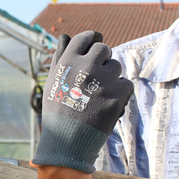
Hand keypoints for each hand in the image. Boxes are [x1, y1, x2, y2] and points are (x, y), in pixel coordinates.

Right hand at [32, 31, 133, 173]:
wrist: (68, 142)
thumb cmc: (58, 111)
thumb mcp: (52, 82)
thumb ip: (60, 57)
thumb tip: (66, 36)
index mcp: (68, 62)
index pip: (86, 38)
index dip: (92, 41)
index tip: (94, 47)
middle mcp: (86, 67)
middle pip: (104, 49)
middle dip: (103, 59)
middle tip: (97, 75)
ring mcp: (103, 81)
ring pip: (116, 66)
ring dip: (111, 76)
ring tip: (99, 94)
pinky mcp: (118, 95)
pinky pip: (126, 83)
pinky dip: (120, 92)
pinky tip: (108, 103)